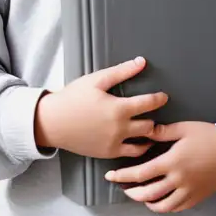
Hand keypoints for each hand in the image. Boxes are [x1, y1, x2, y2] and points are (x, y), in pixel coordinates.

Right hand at [34, 56, 166, 158]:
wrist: (52, 122)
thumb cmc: (73, 98)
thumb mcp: (96, 80)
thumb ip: (121, 71)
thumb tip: (141, 62)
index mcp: (119, 109)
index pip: (149, 104)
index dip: (159, 99)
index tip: (163, 97)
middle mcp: (120, 129)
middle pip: (149, 126)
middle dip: (155, 118)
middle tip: (155, 113)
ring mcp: (114, 143)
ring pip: (143, 143)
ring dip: (150, 135)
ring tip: (151, 129)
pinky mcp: (108, 153)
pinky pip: (131, 154)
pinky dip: (139, 148)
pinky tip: (140, 141)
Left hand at [104, 121, 215, 212]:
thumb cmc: (209, 136)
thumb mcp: (184, 129)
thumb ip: (162, 132)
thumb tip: (144, 130)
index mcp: (172, 162)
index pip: (140, 174)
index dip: (122, 176)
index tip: (110, 175)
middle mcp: (178, 181)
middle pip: (147, 193)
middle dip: (131, 191)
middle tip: (121, 186)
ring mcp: (188, 192)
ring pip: (161, 205)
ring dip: (146, 202)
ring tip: (138, 195)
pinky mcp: (196, 198)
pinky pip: (176, 208)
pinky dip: (163, 206)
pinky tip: (158, 200)